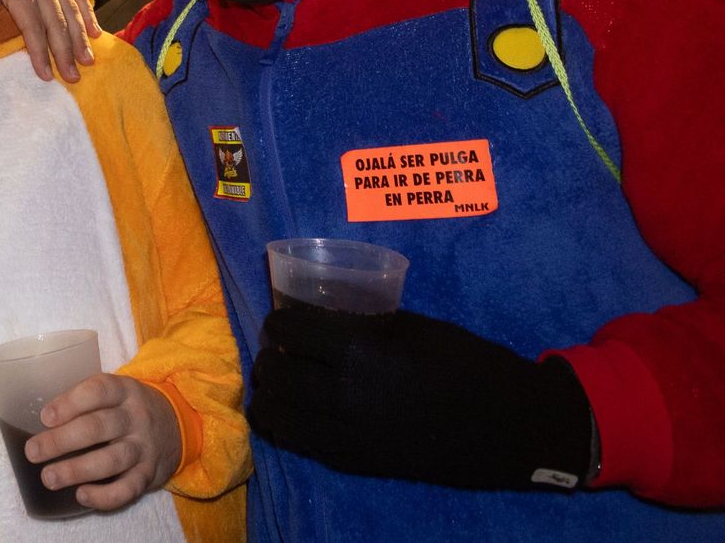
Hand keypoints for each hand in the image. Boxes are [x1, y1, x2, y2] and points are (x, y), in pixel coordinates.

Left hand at [0, 0, 98, 81]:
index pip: (32, 25)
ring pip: (71, 9)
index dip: (40, 52)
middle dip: (65, 51)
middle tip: (73, 76)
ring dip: (81, 37)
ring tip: (87, 61)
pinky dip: (87, 14)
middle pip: (56, 20)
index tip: (46, 75)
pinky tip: (95, 33)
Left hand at [23, 374, 180, 510]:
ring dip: (77, 470)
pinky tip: (81, 495)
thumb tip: (43, 420)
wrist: (176, 424)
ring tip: (49, 477)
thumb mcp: (114, 392)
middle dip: (62, 440)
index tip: (45, 417)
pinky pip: (128, 489)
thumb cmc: (127, 408)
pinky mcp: (150, 473)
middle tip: (33, 451)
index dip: (70, 403)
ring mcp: (144, 447)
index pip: (98, 390)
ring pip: (112, 460)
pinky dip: (104, 496)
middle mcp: (136, 417)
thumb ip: (85, 400)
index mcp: (124, 390)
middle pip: (98, 427)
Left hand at [249, 305, 593, 489]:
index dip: (278, 323)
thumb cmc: (469, 364)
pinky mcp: (358, 463)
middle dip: (270, 358)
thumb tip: (318, 316)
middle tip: (280, 350)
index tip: (283, 320)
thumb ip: (361, 323)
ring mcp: (350, 437)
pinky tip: (303, 411)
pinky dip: (291, 425)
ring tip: (284, 383)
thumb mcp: (414, 327)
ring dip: (271, 395)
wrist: (511, 427)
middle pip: (275, 376)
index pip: (289, 333)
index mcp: (362, 354)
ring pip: (277, 418)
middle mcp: (346, 398)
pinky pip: (302, 444)